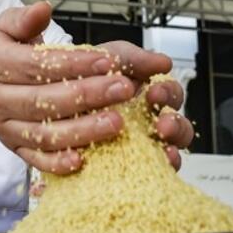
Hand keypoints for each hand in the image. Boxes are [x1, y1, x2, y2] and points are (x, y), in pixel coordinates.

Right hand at [0, 2, 165, 172]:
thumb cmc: (7, 52)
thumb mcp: (8, 27)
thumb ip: (27, 18)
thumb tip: (44, 8)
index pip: (38, 65)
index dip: (75, 64)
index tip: (108, 61)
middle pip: (45, 101)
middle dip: (88, 95)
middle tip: (125, 89)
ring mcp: (5, 128)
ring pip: (45, 134)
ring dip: (83, 131)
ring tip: (117, 122)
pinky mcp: (15, 149)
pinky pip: (37, 160)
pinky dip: (59, 163)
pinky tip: (86, 159)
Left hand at [93, 41, 193, 169]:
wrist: (54, 91)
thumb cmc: (89, 74)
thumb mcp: (109, 59)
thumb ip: (135, 59)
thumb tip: (164, 63)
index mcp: (151, 97)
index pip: (172, 96)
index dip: (169, 94)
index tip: (155, 92)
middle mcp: (148, 124)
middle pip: (178, 129)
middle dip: (175, 125)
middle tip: (162, 124)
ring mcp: (137, 147)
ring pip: (167, 155)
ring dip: (169, 153)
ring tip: (163, 150)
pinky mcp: (118, 166)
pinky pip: (140, 173)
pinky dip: (147, 172)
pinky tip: (141, 169)